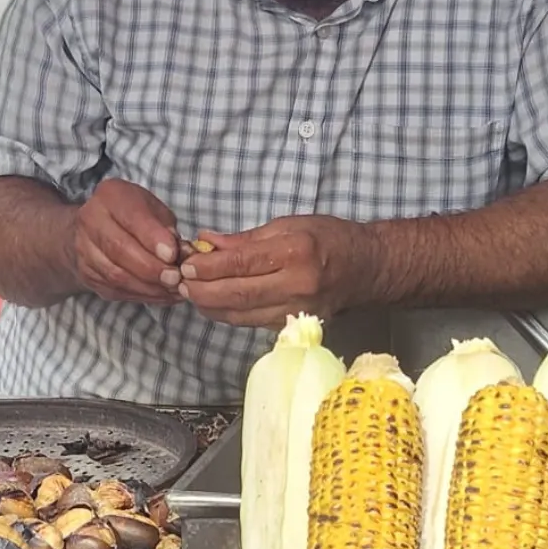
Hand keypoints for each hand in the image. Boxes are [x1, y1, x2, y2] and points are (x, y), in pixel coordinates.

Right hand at [69, 179, 180, 305]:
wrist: (93, 228)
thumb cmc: (131, 214)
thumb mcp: (152, 208)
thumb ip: (166, 227)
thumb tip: (181, 253)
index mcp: (110, 196)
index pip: (130, 217)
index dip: (152, 238)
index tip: (172, 254)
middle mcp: (90, 220)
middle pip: (119, 249)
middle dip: (151, 268)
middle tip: (175, 278)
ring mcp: (84, 250)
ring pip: (115, 275)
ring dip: (148, 286)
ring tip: (172, 289)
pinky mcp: (87, 275)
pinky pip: (114, 290)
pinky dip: (142, 295)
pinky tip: (161, 295)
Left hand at [177, 215, 374, 326]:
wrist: (367, 268)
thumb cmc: (329, 238)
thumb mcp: (288, 225)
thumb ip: (245, 239)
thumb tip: (206, 243)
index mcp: (295, 252)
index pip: (242, 263)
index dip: (209, 267)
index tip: (187, 264)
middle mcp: (297, 285)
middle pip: (238, 294)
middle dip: (202, 291)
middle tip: (180, 283)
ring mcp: (297, 309)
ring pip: (242, 315)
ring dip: (211, 306)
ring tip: (191, 294)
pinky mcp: (296, 323)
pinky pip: (253, 322)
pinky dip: (229, 314)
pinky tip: (214, 304)